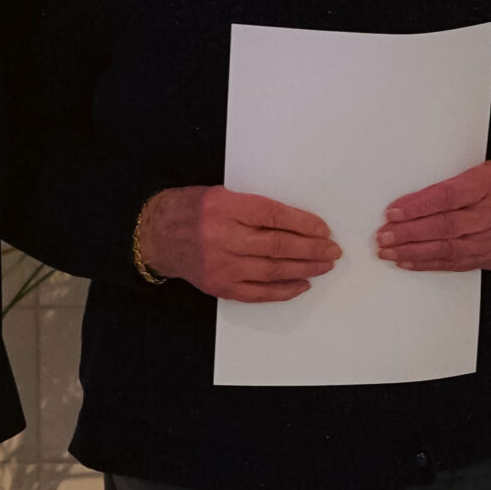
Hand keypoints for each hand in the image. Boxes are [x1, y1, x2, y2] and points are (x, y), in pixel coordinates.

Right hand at [137, 186, 340, 302]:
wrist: (158, 236)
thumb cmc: (194, 211)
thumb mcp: (222, 196)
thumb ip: (255, 209)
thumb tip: (299, 223)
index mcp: (225, 208)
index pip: (274, 216)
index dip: (304, 223)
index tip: (323, 229)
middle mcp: (223, 238)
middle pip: (278, 245)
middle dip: (311, 249)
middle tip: (332, 250)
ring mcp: (221, 266)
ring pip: (272, 270)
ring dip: (304, 269)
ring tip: (324, 266)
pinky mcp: (220, 286)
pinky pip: (258, 293)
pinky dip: (283, 290)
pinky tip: (302, 284)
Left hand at [377, 161, 490, 270]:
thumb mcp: (488, 171)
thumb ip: (455, 185)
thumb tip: (414, 203)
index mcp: (490, 185)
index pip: (447, 197)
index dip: (418, 207)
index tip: (393, 212)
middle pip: (445, 226)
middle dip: (409, 233)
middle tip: (383, 236)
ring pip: (448, 249)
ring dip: (414, 252)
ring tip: (388, 251)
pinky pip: (456, 263)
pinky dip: (429, 264)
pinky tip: (409, 262)